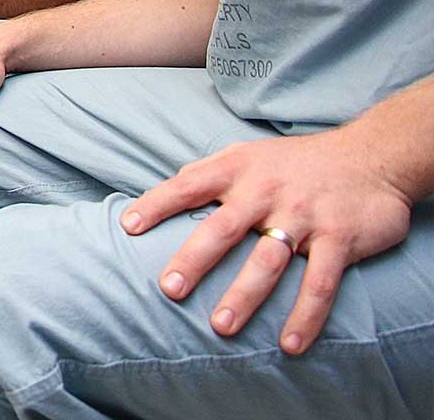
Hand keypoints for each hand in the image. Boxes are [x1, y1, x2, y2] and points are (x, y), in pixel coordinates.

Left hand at [120, 128, 413, 354]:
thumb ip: (209, 173)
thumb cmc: (294, 163)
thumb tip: (167, 190)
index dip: (157, 204)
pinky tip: (290, 343)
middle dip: (195, 259)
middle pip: (223, 227)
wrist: (372, 156)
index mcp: (238, 170)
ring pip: (268, 260)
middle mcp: (266, 192)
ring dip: (244, 295)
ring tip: (221, 326)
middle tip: (169, 289)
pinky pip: (320, 282)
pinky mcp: (339, 239)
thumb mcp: (248, 155)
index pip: (189, 185)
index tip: (128, 227)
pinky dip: (306, 315)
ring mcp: (303, 216)